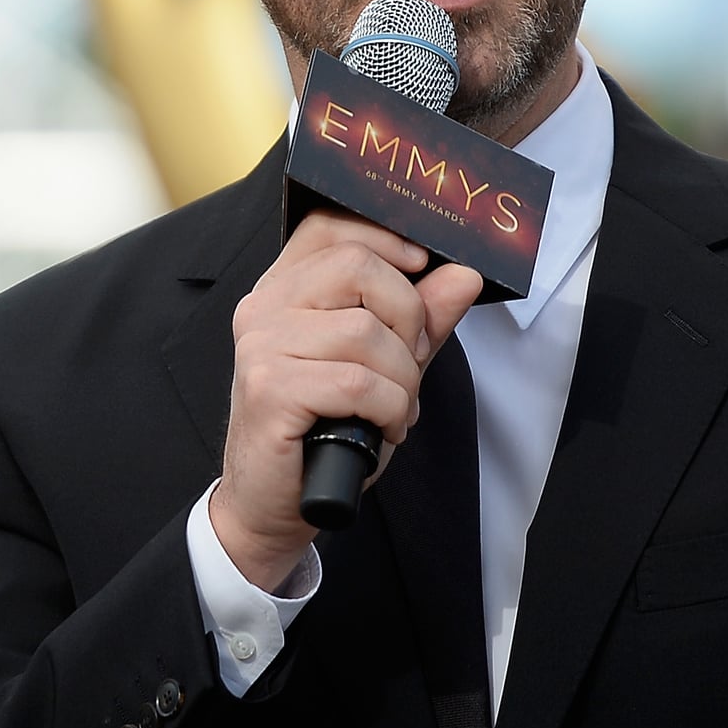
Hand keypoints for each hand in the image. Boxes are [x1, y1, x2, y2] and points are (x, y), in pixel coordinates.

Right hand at [210, 209, 484, 589]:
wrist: (276, 502)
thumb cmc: (327, 427)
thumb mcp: (384, 363)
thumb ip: (422, 316)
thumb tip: (466, 275)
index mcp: (285, 289)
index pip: (329, 225)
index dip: (385, 237)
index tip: (421, 265)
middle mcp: (264, 307)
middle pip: (359, 267)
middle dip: (408, 317)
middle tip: (411, 361)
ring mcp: (261, 346)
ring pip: (366, 332)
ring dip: (402, 379)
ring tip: (393, 407)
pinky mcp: (269, 388)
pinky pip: (359, 384)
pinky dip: (389, 410)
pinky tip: (382, 428)